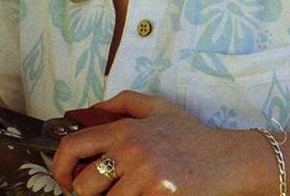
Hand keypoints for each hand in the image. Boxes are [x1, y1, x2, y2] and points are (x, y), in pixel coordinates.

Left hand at [50, 90, 262, 194]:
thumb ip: (123, 103)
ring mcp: (146, 176)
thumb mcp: (158, 108)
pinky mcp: (160, 195)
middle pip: (84, 185)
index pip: (73, 147)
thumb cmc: (193, 137)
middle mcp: (131, 151)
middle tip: (100, 194)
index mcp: (125, 129)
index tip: (64, 180)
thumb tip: (91, 110)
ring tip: (130, 194)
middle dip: (87, 195)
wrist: (229, 160)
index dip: (60, 167)